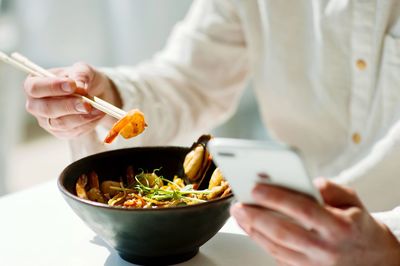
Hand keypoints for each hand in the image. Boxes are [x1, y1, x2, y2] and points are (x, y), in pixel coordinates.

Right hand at [23, 62, 120, 138]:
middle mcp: (36, 105)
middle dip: (69, 106)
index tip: (72, 85)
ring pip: (61, 123)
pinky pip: (73, 131)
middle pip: (47, 109)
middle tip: (87, 103)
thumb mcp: (83, 69)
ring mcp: (47, 121)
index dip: (53, 87)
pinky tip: (97, 115)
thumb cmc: (83, 79)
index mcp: (34, 84)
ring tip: (98, 109)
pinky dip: (88, 123)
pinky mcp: (61, 132)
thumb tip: (80, 86)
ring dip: (82, 117)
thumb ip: (80, 74)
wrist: (95, 94)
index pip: (35, 88)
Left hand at [231, 178, 399, 265]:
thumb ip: (331, 188)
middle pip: (283, 232)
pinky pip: (278, 257)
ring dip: (253, 230)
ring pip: (276, 248)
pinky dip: (262, 242)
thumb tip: (308, 181)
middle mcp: (325, 248)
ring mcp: (314, 263)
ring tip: (239, 213)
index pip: (304, 210)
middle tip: (239, 203)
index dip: (278, 198)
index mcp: (339, 226)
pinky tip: (251, 228)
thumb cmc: (358, 226)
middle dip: (256, 217)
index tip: (257, 187)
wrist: (374, 260)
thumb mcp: (352, 201)